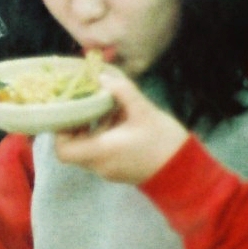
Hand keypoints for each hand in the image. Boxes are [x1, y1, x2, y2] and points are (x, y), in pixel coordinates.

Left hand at [52, 70, 187, 185]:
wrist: (186, 171)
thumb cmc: (164, 142)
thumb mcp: (144, 111)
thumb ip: (122, 91)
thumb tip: (102, 76)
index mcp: (101, 152)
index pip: (63, 151)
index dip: (61, 132)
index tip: (70, 112)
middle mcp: (100, 165)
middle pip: (73, 148)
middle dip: (77, 125)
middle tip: (85, 104)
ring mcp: (109, 170)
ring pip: (88, 148)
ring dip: (93, 128)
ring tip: (106, 108)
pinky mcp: (119, 169)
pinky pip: (102, 152)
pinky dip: (104, 135)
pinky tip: (120, 119)